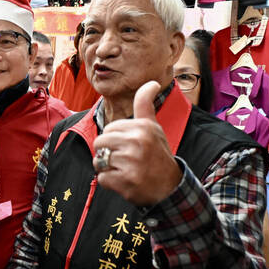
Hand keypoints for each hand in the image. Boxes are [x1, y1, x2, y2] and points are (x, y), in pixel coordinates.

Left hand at [93, 81, 181, 206]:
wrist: (170, 186)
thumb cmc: (157, 154)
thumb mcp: (153, 127)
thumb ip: (145, 104)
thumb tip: (152, 82)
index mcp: (143, 127)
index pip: (109, 128)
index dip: (115, 139)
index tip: (130, 146)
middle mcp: (138, 142)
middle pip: (99, 142)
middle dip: (107, 152)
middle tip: (124, 160)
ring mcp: (132, 162)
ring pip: (98, 160)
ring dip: (107, 168)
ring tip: (124, 170)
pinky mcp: (126, 181)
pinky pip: (102, 178)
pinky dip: (110, 182)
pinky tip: (125, 181)